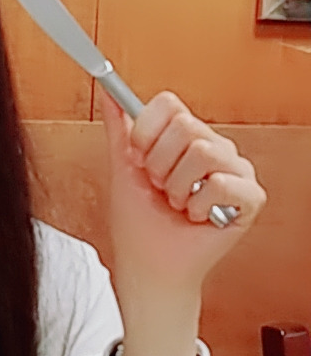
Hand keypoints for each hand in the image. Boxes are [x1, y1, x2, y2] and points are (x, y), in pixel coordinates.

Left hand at [99, 90, 265, 355]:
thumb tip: (106, 91)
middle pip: (186, 126)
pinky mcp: (250, 198)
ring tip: (178, 204)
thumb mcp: (123, 167)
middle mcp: (215, 147)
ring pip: (205, 153)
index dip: (146, 134)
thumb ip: (119, 127)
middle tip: (161, 188)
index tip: (139, 160)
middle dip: (160, 165)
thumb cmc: (139, 221)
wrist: (148, 265)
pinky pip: (224, 183)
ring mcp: (236, 171)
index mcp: (186, 136)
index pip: (169, 104)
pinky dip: (200, 205)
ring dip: (179, 188)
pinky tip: (197, 216)